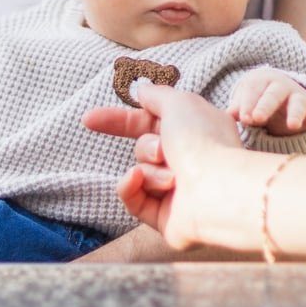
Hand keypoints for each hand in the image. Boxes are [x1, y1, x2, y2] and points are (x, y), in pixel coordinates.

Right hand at [83, 84, 243, 249]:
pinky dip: (132, 189)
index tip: (88, 119)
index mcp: (194, 131)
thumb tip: (142, 89)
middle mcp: (187, 160)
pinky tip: (139, 183)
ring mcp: (177, 190)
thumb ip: (156, 95)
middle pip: (143, 147)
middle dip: (147, 147)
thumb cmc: (202, 141)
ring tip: (172, 176)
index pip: (149, 122)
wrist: (217, 190)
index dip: (119, 120)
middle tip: (162, 151)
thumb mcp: (178, 102)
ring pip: (140, 172)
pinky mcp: (165, 217)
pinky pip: (133, 199)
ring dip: (150, 170)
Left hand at [227, 69, 305, 147]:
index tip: (242, 118)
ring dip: (295, 114)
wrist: (281, 90)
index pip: (254, 90)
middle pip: (274, 94)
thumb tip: (231, 114)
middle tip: (257, 118)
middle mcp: (282, 87)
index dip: (248, 103)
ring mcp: (298, 97)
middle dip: (265, 105)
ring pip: (298, 103)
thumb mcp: (247, 100)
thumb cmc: (258, 99)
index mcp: (262, 82)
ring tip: (292, 126)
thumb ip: (240, 107)